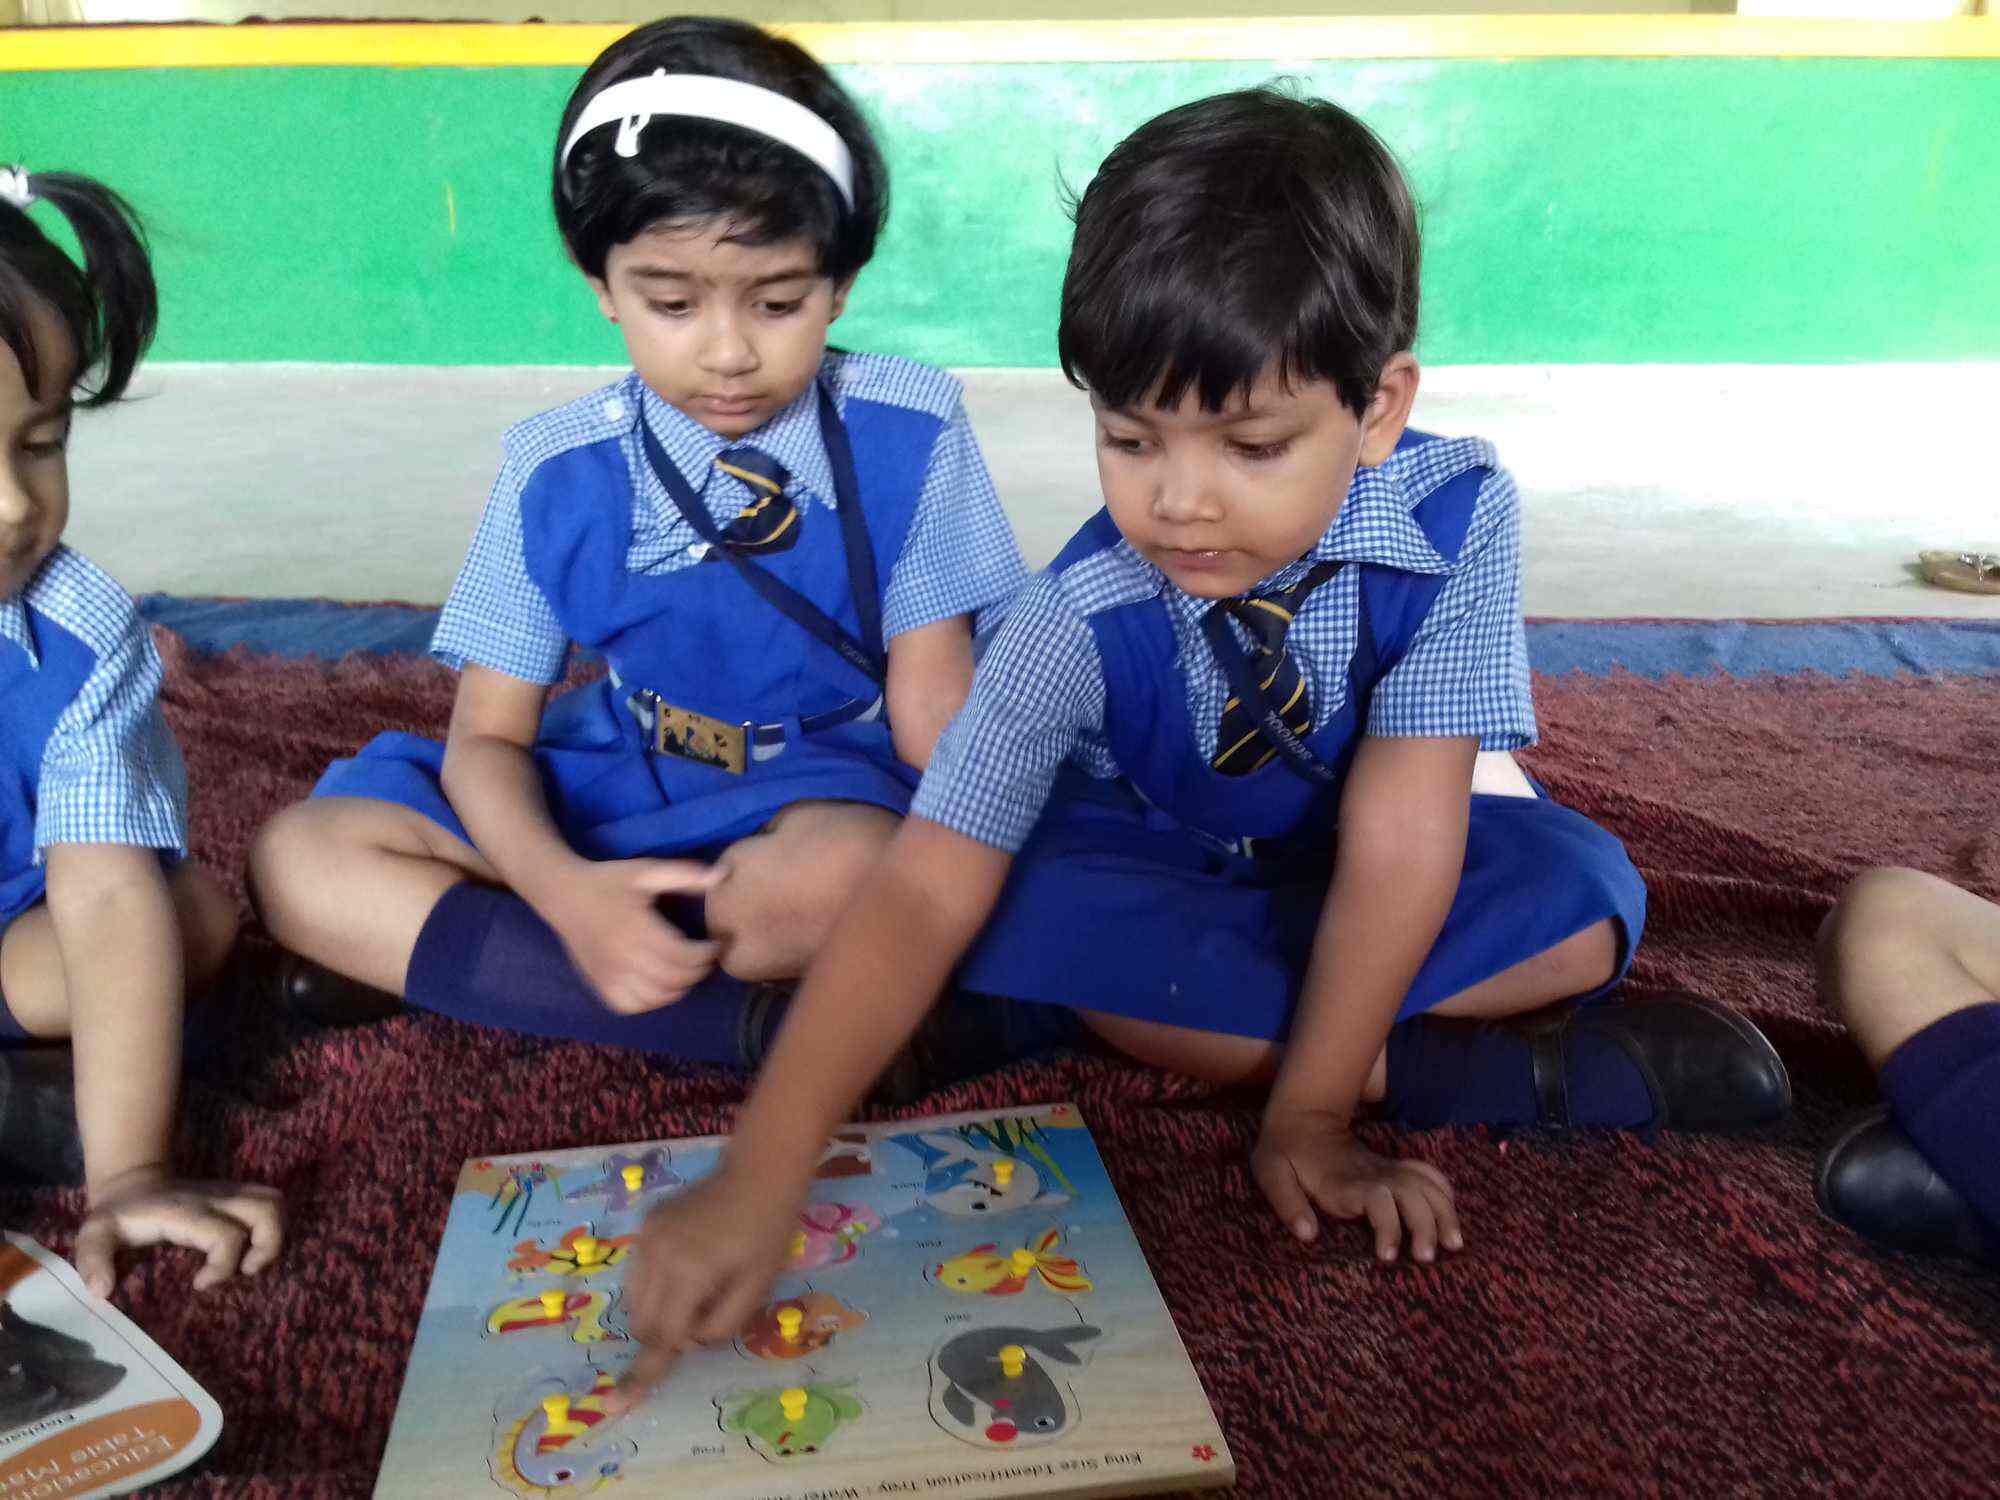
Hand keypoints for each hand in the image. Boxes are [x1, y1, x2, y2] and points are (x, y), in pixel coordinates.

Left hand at [75, 1167, 284, 1296]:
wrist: (133, 1183)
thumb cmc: (117, 1217)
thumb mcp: (93, 1235)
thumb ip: (93, 1260)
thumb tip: (104, 1291)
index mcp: (185, 1212)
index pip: (226, 1235)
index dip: (222, 1266)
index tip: (200, 1285)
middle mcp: (215, 1198)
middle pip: (266, 1209)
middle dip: (268, 1247)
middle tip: (245, 1272)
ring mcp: (229, 1194)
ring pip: (274, 1202)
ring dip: (275, 1235)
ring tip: (252, 1263)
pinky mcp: (237, 1196)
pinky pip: (270, 1203)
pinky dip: (271, 1227)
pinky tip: (250, 1249)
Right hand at [548, 858, 723, 1013]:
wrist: (563, 895)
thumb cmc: (609, 882)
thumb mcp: (646, 871)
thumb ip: (685, 875)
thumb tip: (724, 876)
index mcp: (638, 929)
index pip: (684, 956)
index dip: (708, 954)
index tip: (717, 943)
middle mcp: (624, 957)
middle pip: (674, 979)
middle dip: (699, 971)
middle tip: (706, 958)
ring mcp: (610, 975)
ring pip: (655, 997)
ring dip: (679, 988)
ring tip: (686, 970)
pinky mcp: (600, 984)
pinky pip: (631, 1005)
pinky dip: (652, 1001)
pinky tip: (660, 984)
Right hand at [605, 1166, 800, 1414]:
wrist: (758, 1176)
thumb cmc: (767, 1235)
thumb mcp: (757, 1288)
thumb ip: (720, 1325)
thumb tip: (687, 1340)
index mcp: (690, 1272)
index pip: (662, 1334)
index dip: (647, 1369)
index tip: (616, 1403)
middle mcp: (659, 1253)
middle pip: (642, 1320)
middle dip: (663, 1334)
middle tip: (703, 1315)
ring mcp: (648, 1235)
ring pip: (634, 1298)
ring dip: (657, 1309)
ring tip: (697, 1288)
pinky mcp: (647, 1223)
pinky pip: (639, 1270)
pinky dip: (656, 1283)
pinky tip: (688, 1265)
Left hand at [1253, 1108, 1461, 1264]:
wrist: (1303, 1113)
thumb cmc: (1285, 1149)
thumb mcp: (1270, 1171)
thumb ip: (1286, 1202)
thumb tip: (1308, 1235)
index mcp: (1345, 1182)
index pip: (1378, 1201)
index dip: (1387, 1229)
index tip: (1387, 1257)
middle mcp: (1373, 1175)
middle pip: (1413, 1195)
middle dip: (1426, 1225)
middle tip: (1426, 1258)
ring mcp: (1387, 1169)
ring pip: (1427, 1185)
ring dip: (1444, 1213)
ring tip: (1454, 1244)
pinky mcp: (1393, 1167)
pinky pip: (1428, 1173)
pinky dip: (1444, 1191)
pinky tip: (1451, 1212)